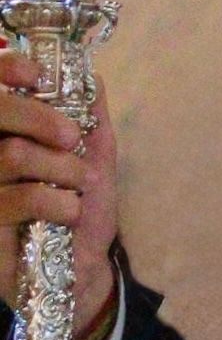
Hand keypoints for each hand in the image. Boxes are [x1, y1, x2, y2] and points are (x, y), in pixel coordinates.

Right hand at [0, 50, 117, 336]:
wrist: (84, 270)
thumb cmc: (82, 210)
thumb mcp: (95, 160)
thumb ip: (91, 118)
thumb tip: (91, 75)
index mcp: (5, 134)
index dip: (5, 69)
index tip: (34, 73)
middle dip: (38, 116)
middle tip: (72, 137)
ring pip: (12, 155)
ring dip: (60, 167)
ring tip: (81, 185)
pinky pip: (18, 197)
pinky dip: (57, 200)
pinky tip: (70, 212)